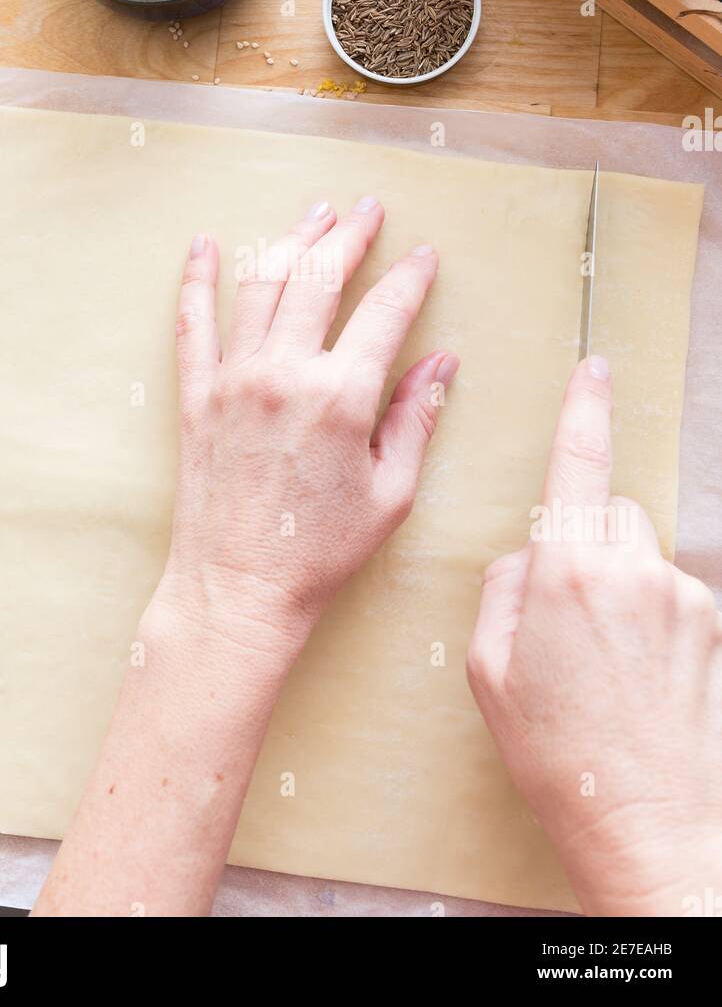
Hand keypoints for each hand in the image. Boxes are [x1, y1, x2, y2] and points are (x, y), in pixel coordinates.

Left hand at [154, 196, 458, 659]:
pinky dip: (197, 279)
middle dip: (350, 236)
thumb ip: (417, 418)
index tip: (425, 255)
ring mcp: (233, 378)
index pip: (385, 312)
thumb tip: (442, 363)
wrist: (238, 589)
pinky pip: (193, 322)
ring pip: (262, 284)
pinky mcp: (197, 395)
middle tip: (369, 210)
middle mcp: (283, 373)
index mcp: (341, 396)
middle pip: (320, 278)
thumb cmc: (321, 553)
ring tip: (315, 213)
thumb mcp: (391, 493)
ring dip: (292, 241)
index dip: (410, 277)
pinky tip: (204, 245)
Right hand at [467, 357, 721, 916]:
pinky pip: (668, 584)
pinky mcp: (707, 619)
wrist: (641, 820)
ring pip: (639, 546)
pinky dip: (648, 608)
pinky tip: (636, 666)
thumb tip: (527, 558)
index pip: (577, 465)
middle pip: (608, 509)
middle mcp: (628, 569)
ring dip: (618, 572)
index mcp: (565, 573)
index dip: (583, 408)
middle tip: (565, 606)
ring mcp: (676, 593)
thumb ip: (502, 589)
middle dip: (585, 534)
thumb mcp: (489, 668)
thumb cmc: (555, 751)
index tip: (592, 370)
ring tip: (605, 652)